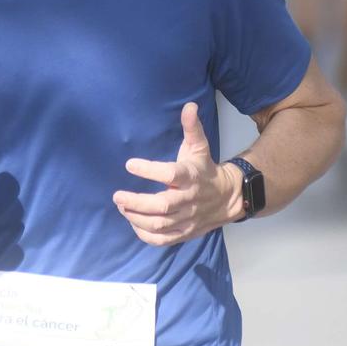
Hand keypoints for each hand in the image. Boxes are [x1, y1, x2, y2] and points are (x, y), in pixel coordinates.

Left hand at [112, 102, 237, 246]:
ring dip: (136, 218)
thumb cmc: (205, 170)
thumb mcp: (200, 147)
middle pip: (161, 206)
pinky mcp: (185, 233)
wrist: (229, 198)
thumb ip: (192, 128)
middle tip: (117, 196)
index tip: (129, 164)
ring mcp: (187, 219)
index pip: (170, 175)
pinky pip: (163, 240)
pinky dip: (145, 234)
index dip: (149, 170)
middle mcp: (189, 200)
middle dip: (136, 202)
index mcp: (191, 177)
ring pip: (159, 224)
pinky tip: (133, 222)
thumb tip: (189, 106)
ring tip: (122, 207)